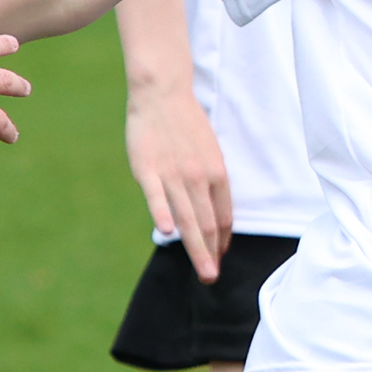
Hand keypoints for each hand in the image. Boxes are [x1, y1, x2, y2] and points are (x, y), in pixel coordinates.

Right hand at [126, 80, 236, 280]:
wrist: (163, 93)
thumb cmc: (187, 124)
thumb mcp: (209, 152)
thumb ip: (210, 181)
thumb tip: (212, 210)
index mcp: (217, 173)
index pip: (224, 216)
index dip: (223, 240)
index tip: (220, 257)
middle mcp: (199, 177)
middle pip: (209, 224)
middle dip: (212, 254)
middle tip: (212, 278)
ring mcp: (173, 174)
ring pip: (188, 218)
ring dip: (197, 248)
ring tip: (204, 272)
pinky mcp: (148, 170)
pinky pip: (157, 196)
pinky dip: (162, 213)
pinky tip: (166, 232)